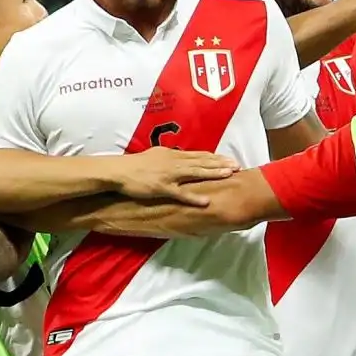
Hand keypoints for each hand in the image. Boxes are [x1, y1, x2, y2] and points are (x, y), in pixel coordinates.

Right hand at [109, 147, 238, 204]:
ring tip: (229, 175)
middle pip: (202, 161)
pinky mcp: (162, 188)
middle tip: (237, 165)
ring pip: (196, 173)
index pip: (199, 155)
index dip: (215, 157)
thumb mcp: (156, 155)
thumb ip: (170, 157)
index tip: (228, 159)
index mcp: (173, 155)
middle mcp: (175, 162)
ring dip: (213, 173)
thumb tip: (180, 156)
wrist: (119, 172)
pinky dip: (194, 197)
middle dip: (220, 163)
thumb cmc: (135, 165)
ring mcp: (169, 175)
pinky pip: (181, 193)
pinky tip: (206, 200)